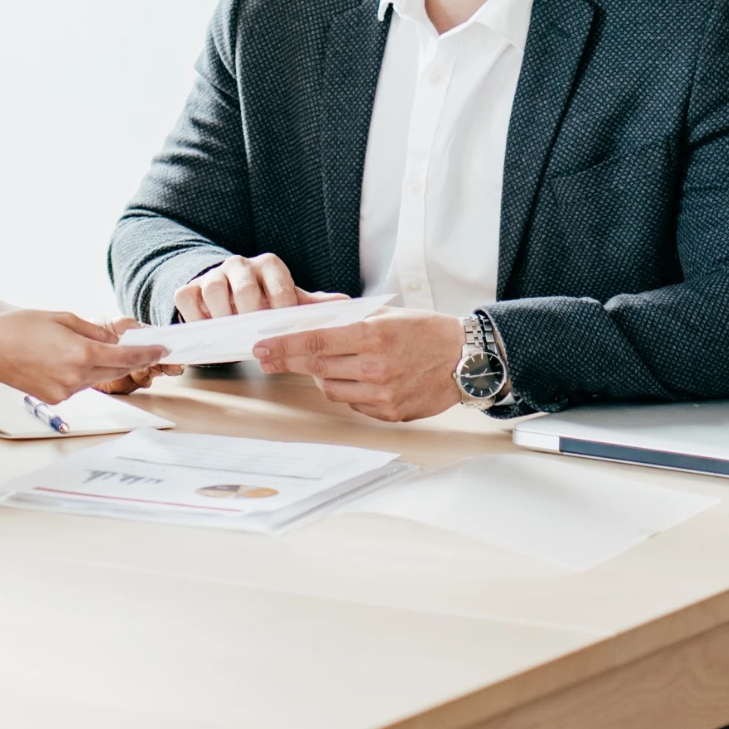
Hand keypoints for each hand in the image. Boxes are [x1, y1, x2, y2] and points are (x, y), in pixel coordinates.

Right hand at [0, 309, 169, 403]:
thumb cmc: (18, 328)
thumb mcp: (62, 318)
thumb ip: (93, 330)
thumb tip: (114, 338)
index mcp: (81, 353)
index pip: (126, 356)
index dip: (147, 353)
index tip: (161, 349)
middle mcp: (76, 376)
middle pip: (116, 369)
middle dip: (130, 359)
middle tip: (142, 348)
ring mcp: (66, 391)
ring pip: (98, 378)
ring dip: (104, 365)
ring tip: (95, 348)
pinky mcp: (55, 398)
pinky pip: (80, 385)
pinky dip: (83, 373)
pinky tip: (70, 359)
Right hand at [177, 253, 347, 321]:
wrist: (229, 299)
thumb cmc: (265, 303)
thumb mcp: (289, 302)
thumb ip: (313, 305)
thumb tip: (346, 304)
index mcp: (269, 266)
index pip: (278, 284)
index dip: (283, 307)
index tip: (285, 327)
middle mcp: (239, 266)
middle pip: (245, 287)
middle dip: (251, 314)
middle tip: (257, 336)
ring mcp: (213, 275)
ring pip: (214, 289)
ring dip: (223, 316)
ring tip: (231, 334)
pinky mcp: (190, 288)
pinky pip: (187, 299)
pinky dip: (195, 317)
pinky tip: (208, 331)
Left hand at [253, 309, 466, 421]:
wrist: (467, 359)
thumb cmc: (425, 332)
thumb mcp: (385, 315)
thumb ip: (345, 320)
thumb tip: (305, 317)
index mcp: (373, 337)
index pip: (315, 342)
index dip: (284, 346)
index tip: (262, 347)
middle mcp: (376, 367)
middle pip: (316, 367)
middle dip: (286, 361)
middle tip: (266, 358)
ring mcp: (383, 394)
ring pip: (330, 389)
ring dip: (321, 376)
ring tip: (330, 363)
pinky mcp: (390, 413)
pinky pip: (353, 403)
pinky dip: (348, 390)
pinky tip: (358, 378)